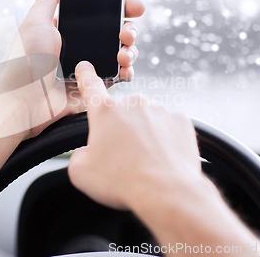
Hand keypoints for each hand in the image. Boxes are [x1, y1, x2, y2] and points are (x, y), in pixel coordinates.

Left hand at [17, 0, 143, 137]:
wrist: (23, 102)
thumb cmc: (24, 61)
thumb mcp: (36, 22)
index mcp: (67, 29)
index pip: (100, 14)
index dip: (120, 8)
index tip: (133, 6)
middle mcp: (81, 47)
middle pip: (116, 32)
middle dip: (129, 29)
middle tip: (127, 33)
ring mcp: (89, 67)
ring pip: (122, 54)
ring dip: (131, 50)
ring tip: (125, 52)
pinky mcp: (94, 87)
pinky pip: (119, 77)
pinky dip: (128, 71)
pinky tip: (125, 68)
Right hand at [68, 61, 202, 210]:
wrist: (167, 192)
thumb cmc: (122, 181)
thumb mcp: (81, 172)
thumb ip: (78, 154)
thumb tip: (87, 152)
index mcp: (105, 112)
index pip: (90, 86)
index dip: (85, 75)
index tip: (85, 67)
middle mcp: (132, 104)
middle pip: (121, 113)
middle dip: (119, 130)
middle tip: (122, 157)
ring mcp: (159, 110)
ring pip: (145, 119)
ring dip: (142, 134)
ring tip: (144, 161)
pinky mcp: (180, 120)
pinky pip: (167, 126)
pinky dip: (163, 139)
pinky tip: (161, 157)